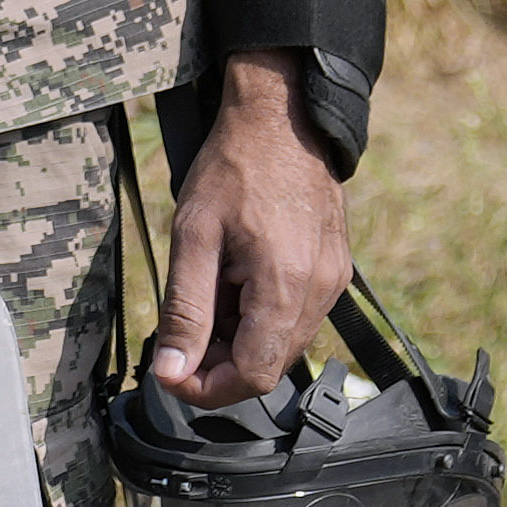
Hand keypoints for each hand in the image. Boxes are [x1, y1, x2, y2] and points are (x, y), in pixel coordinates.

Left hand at [146, 58, 350, 403]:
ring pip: (283, 347)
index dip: (208, 388)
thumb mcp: (194, 237)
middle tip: (182, 334)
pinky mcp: (335, 272)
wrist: (282, 118)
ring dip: (239, 341)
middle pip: (269, 367)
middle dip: (220, 365)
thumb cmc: (235, 166)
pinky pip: (297, 319)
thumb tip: (171, 371)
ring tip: (210, 296)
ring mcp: (333, 282)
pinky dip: (261, 319)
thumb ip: (185, 310)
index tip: (172, 372)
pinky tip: (236, 284)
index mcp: (286, 284)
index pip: (253, 375)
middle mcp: (321, 291)